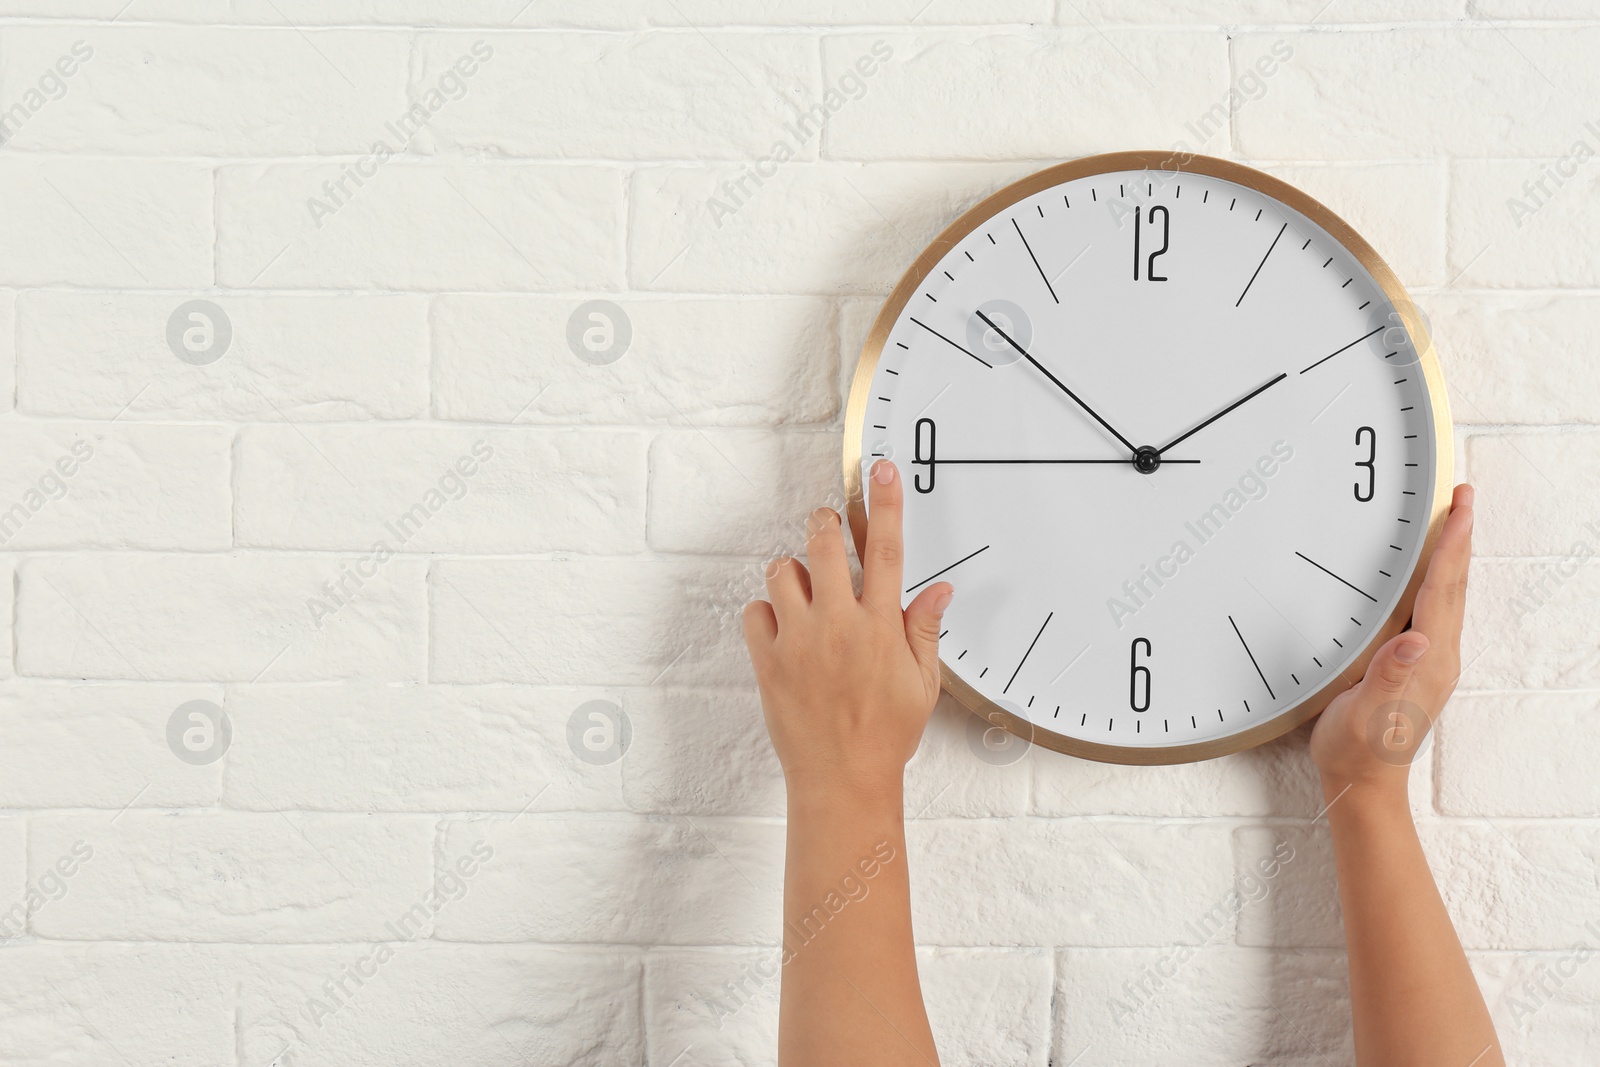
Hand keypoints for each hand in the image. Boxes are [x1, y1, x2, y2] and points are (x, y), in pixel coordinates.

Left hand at [742, 460, 952, 799]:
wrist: (841, 779)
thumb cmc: (884, 736)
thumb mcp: (921, 684)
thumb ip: (924, 631)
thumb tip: (939, 592)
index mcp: (880, 627)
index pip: (888, 550)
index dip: (885, 504)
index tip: (881, 470)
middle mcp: (838, 625)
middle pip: (824, 543)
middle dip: (824, 525)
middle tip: (828, 530)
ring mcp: (798, 640)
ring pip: (782, 571)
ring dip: (794, 571)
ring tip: (806, 592)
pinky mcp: (767, 660)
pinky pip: (754, 611)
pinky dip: (765, 611)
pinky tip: (782, 627)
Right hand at [1310, 483, 1474, 798]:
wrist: (1362, 782)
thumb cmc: (1357, 749)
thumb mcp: (1366, 712)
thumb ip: (1391, 674)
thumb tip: (1418, 639)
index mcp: (1427, 660)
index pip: (1443, 590)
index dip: (1452, 546)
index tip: (1460, 508)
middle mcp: (1437, 656)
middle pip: (1454, 585)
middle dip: (1461, 539)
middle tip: (1463, 499)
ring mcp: (1431, 661)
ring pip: (1449, 596)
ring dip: (1454, 557)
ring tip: (1454, 525)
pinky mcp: (1418, 666)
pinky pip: (1435, 611)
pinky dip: (1439, 580)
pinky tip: (1430, 576)